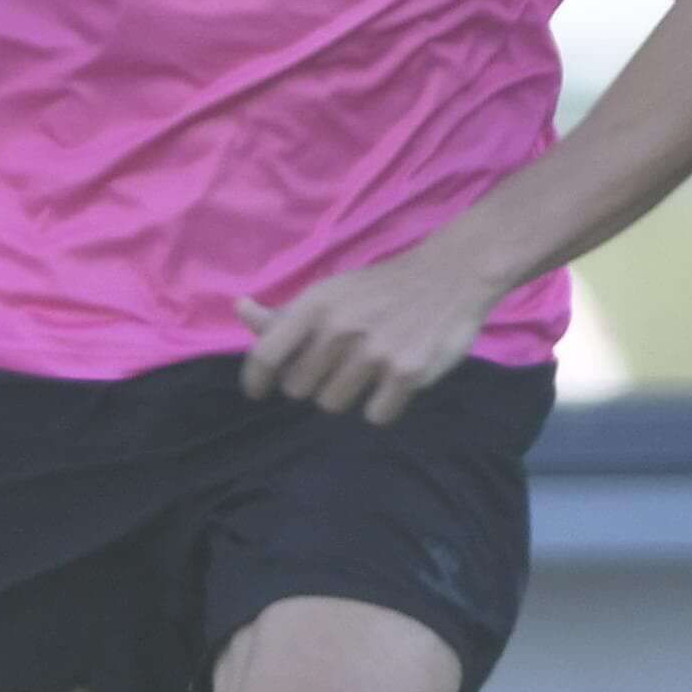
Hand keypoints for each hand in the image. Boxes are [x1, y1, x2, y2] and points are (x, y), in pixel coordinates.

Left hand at [236, 247, 500, 425]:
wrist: (450, 275)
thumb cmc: (377, 290)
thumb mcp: (328, 293)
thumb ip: (283, 314)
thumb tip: (240, 309)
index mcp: (315, 306)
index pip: (266, 356)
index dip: (255, 380)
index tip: (257, 391)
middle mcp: (340, 329)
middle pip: (298, 389)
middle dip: (312, 381)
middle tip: (338, 363)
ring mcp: (375, 352)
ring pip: (332, 404)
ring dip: (346, 394)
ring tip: (367, 368)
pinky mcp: (408, 373)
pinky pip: (374, 416)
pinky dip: (382, 406)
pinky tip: (393, 380)